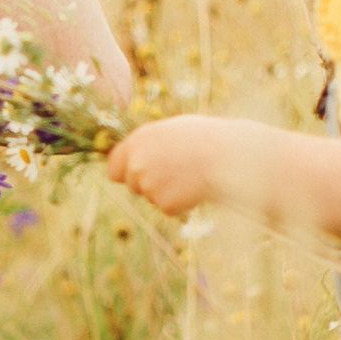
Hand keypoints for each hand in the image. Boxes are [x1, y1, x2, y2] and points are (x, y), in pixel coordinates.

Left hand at [103, 116, 237, 216]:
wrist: (227, 157)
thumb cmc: (204, 138)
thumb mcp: (170, 131)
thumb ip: (149, 145)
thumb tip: (138, 156)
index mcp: (137, 141)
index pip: (113, 167)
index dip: (125, 172)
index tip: (136, 174)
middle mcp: (137, 164)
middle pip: (133, 185)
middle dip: (149, 183)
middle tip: (176, 173)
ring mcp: (149, 186)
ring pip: (152, 197)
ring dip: (168, 192)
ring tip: (191, 175)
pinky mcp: (164, 204)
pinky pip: (169, 208)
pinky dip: (181, 203)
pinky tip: (195, 188)